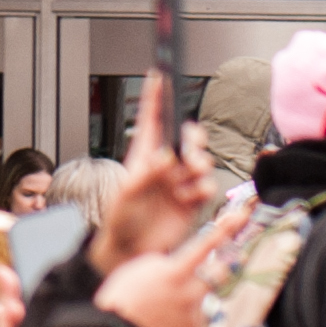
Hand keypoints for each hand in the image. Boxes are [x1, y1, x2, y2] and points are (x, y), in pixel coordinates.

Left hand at [93, 73, 215, 265]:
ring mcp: (179, 183)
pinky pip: (206, 186)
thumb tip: (164, 157)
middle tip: (190, 149)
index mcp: (143, 158)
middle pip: (185, 138)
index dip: (155, 98)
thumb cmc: (119, 222)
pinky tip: (190, 197)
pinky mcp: (191, 201)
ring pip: (200, 160)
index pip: (151, 121)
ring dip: (200, 164)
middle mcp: (164, 167)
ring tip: (192, 174)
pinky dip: (202, 189)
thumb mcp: (124, 196)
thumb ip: (143, 175)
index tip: (159, 75)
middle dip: (192, 138)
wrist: (131, 252)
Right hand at [94, 208, 240, 326]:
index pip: (205, 246)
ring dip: (189, 297)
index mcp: (174, 272)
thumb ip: (164, 263)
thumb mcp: (138, 269)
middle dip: (221, 267)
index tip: (240, 216)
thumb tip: (182, 266)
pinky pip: (194, 317)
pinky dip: (182, 316)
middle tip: (218, 265)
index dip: (224, 229)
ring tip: (162, 306)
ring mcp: (194, 314)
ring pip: (201, 297)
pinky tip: (163, 321)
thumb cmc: (122, 299)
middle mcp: (190, 292)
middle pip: (218, 273)